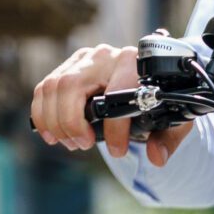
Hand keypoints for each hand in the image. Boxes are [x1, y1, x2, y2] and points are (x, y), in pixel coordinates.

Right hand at [31, 43, 189, 165]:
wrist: (147, 77)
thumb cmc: (158, 98)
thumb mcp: (171, 117)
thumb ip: (168, 138)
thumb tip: (157, 158)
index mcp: (133, 63)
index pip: (115, 94)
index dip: (115, 129)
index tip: (118, 151)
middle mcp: (105, 56)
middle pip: (71, 86)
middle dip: (71, 122)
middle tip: (84, 145)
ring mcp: (83, 59)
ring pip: (53, 86)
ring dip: (55, 121)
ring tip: (70, 143)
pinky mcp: (68, 67)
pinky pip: (44, 88)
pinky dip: (42, 114)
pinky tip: (50, 135)